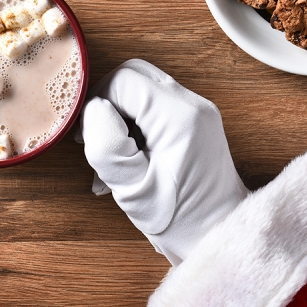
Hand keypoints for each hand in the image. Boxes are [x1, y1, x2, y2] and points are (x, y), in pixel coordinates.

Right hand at [80, 59, 247, 264]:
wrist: (217, 232)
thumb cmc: (179, 219)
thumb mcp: (132, 189)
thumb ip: (107, 145)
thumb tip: (94, 109)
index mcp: (179, 117)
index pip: (123, 80)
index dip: (97, 103)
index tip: (89, 137)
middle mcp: (192, 104)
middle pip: (134, 75)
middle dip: (108, 103)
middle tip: (99, 139)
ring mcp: (196, 109)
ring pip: (142, 88)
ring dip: (121, 114)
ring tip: (116, 155)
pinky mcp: (194, 119)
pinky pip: (154, 103)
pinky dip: (135, 122)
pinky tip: (131, 155)